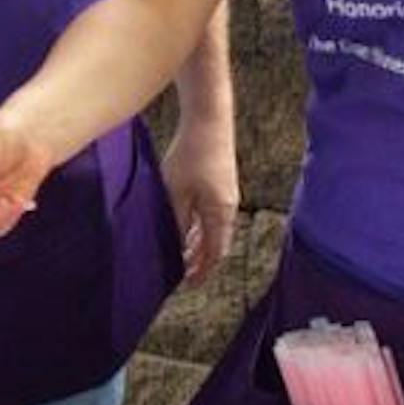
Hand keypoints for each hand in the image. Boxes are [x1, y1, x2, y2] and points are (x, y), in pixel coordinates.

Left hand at [162, 116, 239, 285]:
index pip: (215, 254)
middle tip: (182, 272)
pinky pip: (212, 214)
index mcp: (220, 214)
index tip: (188, 283)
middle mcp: (228, 208)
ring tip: (180, 253)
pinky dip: (199, 225)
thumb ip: (176, 222)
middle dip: (200, 260)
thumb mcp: (175, 193)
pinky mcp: (222, 183)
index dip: (202, 271)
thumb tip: (175, 247)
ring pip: (213, 229)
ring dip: (198, 242)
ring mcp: (227, 195)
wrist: (209, 120)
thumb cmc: (191, 155)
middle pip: (216, 244)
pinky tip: (184, 225)